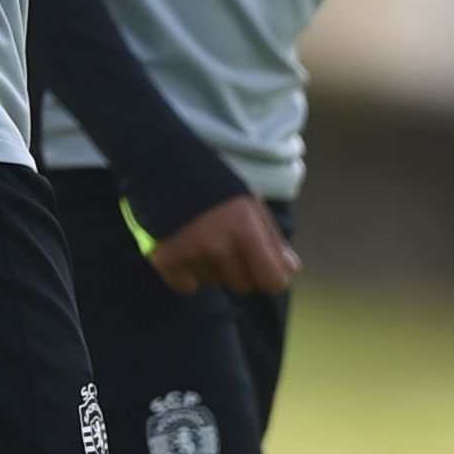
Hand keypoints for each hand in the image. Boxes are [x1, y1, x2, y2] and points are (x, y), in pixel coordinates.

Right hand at [147, 191, 299, 295]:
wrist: (162, 166)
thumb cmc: (215, 186)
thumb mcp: (250, 204)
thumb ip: (272, 240)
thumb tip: (290, 272)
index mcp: (245, 230)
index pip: (272, 282)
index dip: (273, 279)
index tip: (267, 270)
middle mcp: (218, 245)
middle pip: (243, 286)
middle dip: (240, 270)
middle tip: (226, 241)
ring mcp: (190, 254)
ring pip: (214, 283)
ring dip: (212, 267)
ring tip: (201, 235)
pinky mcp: (166, 260)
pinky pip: (188, 287)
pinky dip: (188, 274)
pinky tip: (185, 247)